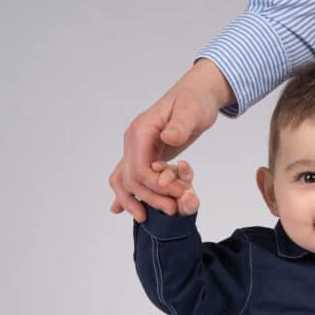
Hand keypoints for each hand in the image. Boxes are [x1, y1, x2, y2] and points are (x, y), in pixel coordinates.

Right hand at [109, 59, 232, 220]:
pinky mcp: (143, 155)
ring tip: (147, 218)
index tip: (180, 193)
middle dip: (150, 198)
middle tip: (173, 210)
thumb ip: (180, 125)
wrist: (195, 96)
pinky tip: (119, 209)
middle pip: (131, 179)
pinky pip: (129, 176)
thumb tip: (168, 137)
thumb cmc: (195, 102)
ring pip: (124, 180)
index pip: (140, 168)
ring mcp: (135, 148)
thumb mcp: (192, 111)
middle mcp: (133, 141)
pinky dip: (125, 193)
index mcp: (141, 131)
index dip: (157, 186)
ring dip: (134, 200)